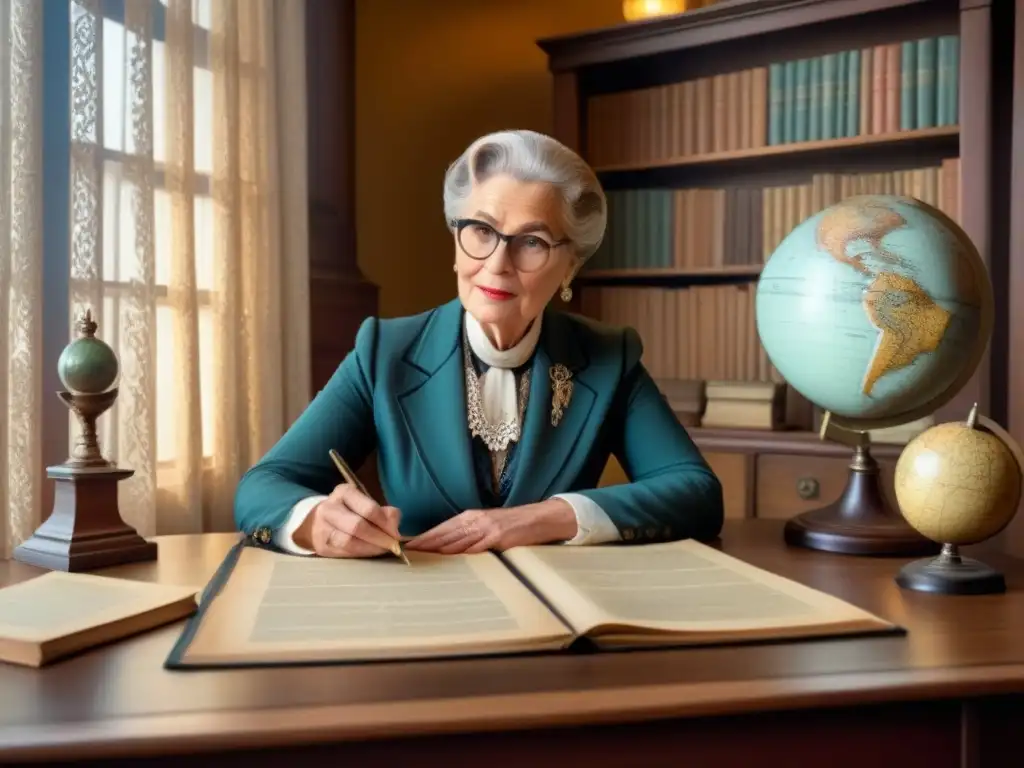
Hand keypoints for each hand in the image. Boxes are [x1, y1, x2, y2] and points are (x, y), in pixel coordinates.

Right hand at [293, 483, 401, 557]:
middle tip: (392, 545)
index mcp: (344, 492)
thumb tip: (394, 529)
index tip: (396, 533)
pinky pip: (344, 553)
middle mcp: (330, 508)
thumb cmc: (350, 512)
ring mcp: (322, 528)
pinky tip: (370, 552)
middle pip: (357, 526)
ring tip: (382, 549)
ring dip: (371, 548)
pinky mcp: (321, 546)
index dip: (385, 523)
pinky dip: (362, 554)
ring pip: (349, 542)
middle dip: (379, 538)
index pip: (368, 509)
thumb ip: (384, 513)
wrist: (317, 523)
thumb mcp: (366, 504)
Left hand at [406, 499, 577, 553]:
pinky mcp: (497, 537)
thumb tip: (448, 547)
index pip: (441, 528)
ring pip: (455, 540)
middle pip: (443, 534)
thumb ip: (469, 533)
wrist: (538, 518)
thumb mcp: (487, 524)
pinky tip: (447, 558)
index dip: (424, 537)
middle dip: (424, 544)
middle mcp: (474, 519)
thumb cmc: (512, 524)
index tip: (407, 545)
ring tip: (420, 558)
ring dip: (436, 550)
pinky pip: (474, 547)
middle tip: (405, 553)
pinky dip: (459, 553)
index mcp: (470, 516)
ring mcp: (485, 528)